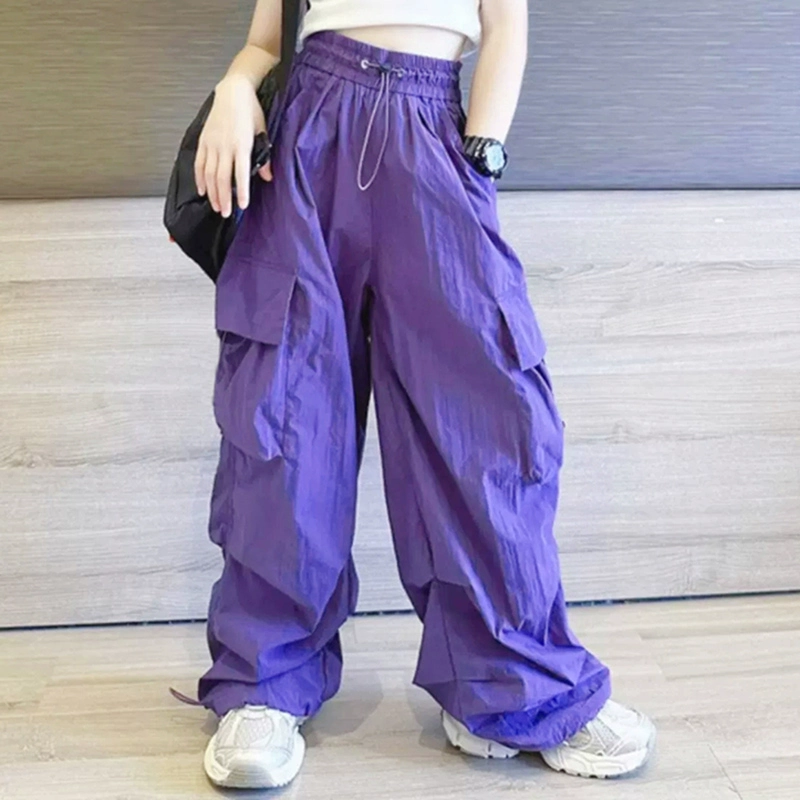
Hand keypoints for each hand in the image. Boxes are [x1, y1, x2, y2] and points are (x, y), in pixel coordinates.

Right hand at [194, 75, 272, 217]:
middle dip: (223, 198)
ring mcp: (212, 144)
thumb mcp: (262, 131)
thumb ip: (266, 156)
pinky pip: (199, 163)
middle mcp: (224, 146)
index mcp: (241, 144)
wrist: (233, 91)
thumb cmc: (250, 110)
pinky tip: (202, 191)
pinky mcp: (203, 141)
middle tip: (225, 213)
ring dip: (212, 192)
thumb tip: (268, 177)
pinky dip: (199, 179)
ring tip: (216, 206)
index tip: (241, 205)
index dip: (240, 191)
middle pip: (221, 178)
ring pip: (208, 174)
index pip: (240, 173)